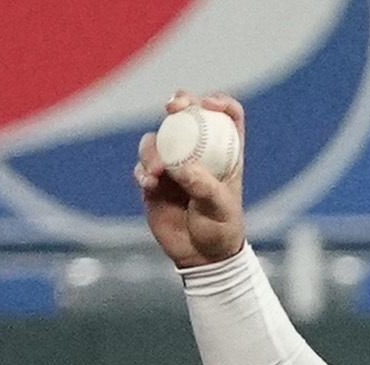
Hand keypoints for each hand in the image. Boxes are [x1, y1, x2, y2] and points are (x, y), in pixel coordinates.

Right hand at [136, 92, 246, 267]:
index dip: (220, 103)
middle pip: (187, 115)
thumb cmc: (220, 230)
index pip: (227, 117)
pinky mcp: (154, 179)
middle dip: (178, 103)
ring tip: (157, 173)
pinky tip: (148, 184)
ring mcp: (174, 163)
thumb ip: (203, 185)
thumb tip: (179, 166)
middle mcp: (198, 152)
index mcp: (225, 154)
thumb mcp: (219, 209)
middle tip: (173, 108)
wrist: (201, 257)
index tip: (208, 104)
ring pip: (158, 139)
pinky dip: (143, 170)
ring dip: (154, 149)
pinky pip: (142, 165)